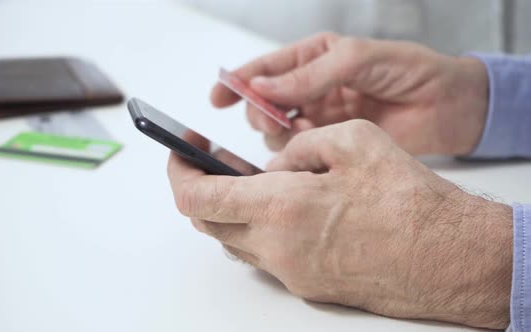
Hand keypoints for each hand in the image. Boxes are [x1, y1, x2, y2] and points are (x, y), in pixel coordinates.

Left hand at [167, 120, 511, 328]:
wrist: (448, 257)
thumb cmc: (409, 202)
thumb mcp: (352, 141)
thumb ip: (297, 148)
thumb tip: (272, 165)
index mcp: (280, 208)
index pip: (197, 197)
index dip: (179, 172)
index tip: (180, 152)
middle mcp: (277, 248)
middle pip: (208, 221)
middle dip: (202, 187)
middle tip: (214, 160)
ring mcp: (291, 272)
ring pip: (235, 240)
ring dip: (231, 210)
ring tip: (252, 180)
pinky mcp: (307, 285)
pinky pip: (264, 255)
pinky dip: (259, 228)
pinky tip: (284, 206)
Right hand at [211, 33, 488, 154]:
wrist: (447, 106)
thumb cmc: (409, 70)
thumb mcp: (356, 59)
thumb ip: (308, 75)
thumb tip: (263, 87)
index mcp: (312, 58)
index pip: (263, 69)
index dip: (236, 82)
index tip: (217, 97)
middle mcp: (310, 88)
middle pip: (264, 103)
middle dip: (260, 111)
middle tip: (270, 119)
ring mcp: (319, 117)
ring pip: (277, 130)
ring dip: (281, 133)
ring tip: (305, 132)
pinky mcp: (331, 142)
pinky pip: (299, 150)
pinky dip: (297, 151)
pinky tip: (311, 147)